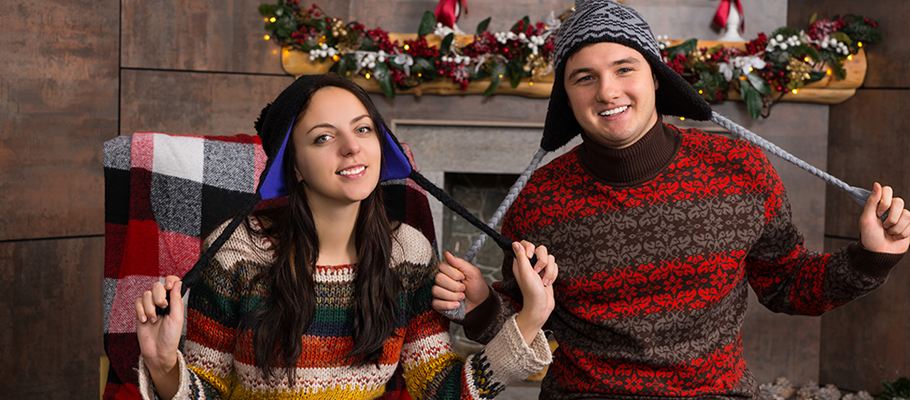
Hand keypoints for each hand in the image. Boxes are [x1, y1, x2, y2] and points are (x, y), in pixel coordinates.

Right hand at [135, 276, 182, 393]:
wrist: (157, 352)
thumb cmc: (170, 337)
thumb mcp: (177, 318)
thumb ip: (176, 299)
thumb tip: (178, 282)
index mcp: (174, 301)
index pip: (172, 282)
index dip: (170, 280)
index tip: (168, 286)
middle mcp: (163, 301)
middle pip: (157, 285)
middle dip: (159, 296)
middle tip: (163, 307)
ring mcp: (151, 306)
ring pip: (146, 294)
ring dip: (150, 307)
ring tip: (153, 320)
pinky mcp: (140, 312)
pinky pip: (138, 302)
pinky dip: (140, 310)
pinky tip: (145, 320)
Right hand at [432, 251, 489, 315]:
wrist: (480, 304)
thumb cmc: (477, 287)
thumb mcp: (473, 273)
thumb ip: (460, 263)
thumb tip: (447, 254)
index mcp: (449, 271)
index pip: (442, 267)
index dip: (453, 273)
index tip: (463, 277)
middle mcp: (442, 280)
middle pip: (438, 279)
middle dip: (454, 286)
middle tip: (463, 288)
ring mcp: (439, 292)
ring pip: (436, 291)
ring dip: (452, 296)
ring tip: (462, 297)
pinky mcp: (438, 303)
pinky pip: (436, 303)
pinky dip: (448, 305)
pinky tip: (457, 305)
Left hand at [512, 241, 557, 344]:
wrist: (541, 307)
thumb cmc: (531, 292)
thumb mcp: (525, 272)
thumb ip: (521, 257)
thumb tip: (515, 242)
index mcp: (520, 262)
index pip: (525, 243)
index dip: (530, 247)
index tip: (530, 256)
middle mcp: (529, 264)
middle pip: (541, 249)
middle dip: (542, 261)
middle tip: (538, 272)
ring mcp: (540, 268)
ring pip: (550, 258)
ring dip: (549, 271)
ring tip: (543, 282)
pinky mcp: (548, 273)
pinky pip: (555, 266)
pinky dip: (553, 275)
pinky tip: (548, 283)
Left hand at [860, 182, 909, 253]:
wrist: (879, 253)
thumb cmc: (870, 237)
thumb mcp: (866, 219)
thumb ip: (872, 201)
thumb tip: (877, 184)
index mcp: (879, 205)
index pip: (887, 190)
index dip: (885, 201)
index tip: (878, 213)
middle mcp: (891, 208)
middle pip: (899, 201)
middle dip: (891, 217)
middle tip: (883, 226)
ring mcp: (901, 217)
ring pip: (906, 214)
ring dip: (896, 227)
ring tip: (888, 232)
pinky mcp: (909, 226)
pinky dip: (901, 233)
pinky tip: (895, 237)